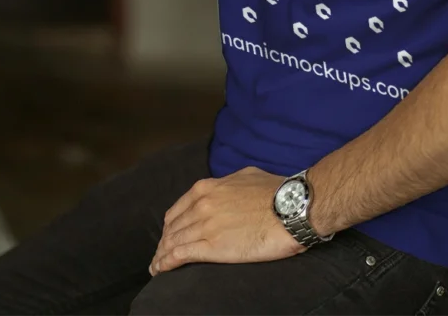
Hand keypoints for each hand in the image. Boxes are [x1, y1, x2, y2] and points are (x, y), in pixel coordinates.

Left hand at [149, 167, 302, 275]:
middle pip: (173, 227)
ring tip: (156, 266)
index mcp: (207, 188)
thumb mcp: (245, 176)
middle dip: (164, 242)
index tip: (170, 235)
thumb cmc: (275, 191)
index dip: (172, 225)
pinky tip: (160, 270)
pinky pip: (180, 255)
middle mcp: (201, 204)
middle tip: (161, 254)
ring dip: (161, 255)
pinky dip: (166, 263)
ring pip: (173, 242)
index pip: (179, 209)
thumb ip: (228, 184)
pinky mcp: (212, 247)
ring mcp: (205, 225)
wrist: (290, 207)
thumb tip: (226, 189)